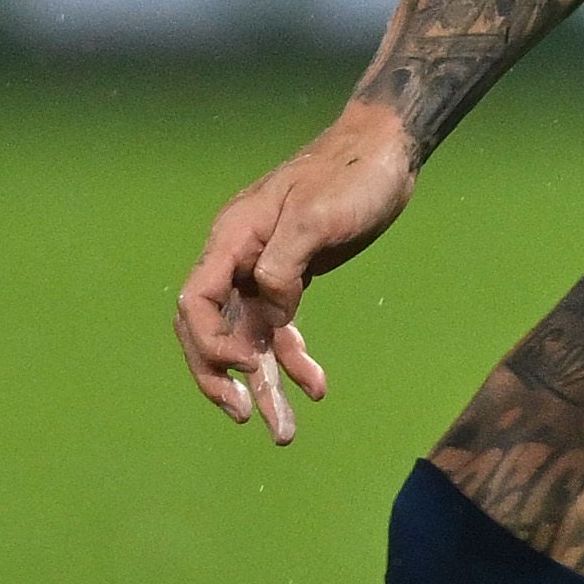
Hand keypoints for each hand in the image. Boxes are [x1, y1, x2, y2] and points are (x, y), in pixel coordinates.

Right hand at [174, 100, 414, 442]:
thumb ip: (283, 267)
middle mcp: (239, 258)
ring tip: (283, 432)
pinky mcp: (292, 279)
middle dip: (222, 378)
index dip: (209, 343)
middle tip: (245, 416)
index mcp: (232, 238)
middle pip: (210, 331)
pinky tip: (317, 387)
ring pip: (250, 339)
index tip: (246, 366)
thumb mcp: (317, 217)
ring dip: (264, 385)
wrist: (389, 151)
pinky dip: (295, 359)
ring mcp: (264, 271)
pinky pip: (281, 329)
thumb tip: (271, 315)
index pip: (195, 303)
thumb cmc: (352, 174)